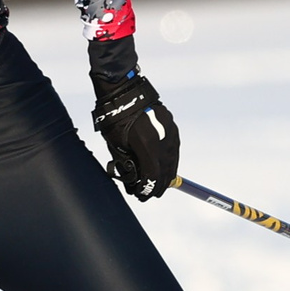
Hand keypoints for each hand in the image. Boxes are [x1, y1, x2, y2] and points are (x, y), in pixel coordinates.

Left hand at [92, 72, 179, 200]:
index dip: (147, 190)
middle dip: (156, 187)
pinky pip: (173, 152)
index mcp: (146, 145)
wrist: (126, 95)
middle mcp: (163, 141)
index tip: (140, 195)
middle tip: (147, 194)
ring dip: (164, 176)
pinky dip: (167, 162)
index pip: (153, 176)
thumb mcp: (117, 146)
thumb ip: (129, 165)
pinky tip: (160, 167)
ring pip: (172, 163)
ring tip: (155, 183)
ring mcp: (171, 134)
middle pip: (166, 173)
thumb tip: (135, 183)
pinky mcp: (173, 130)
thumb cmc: (116, 121)